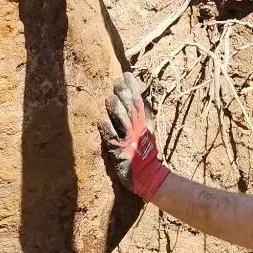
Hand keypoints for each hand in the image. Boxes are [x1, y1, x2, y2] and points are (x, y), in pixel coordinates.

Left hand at [99, 73, 170, 199]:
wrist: (150, 177)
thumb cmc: (146, 154)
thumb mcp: (149, 131)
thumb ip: (144, 115)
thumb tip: (141, 97)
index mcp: (146, 123)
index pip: (140, 101)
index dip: (133, 87)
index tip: (126, 75)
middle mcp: (138, 129)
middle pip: (131, 107)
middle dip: (124, 92)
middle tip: (117, 81)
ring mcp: (129, 140)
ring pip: (122, 120)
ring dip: (116, 108)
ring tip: (109, 98)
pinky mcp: (120, 152)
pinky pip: (113, 138)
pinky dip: (108, 129)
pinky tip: (102, 120)